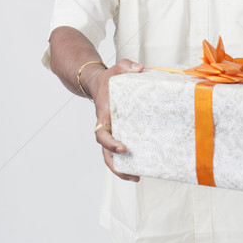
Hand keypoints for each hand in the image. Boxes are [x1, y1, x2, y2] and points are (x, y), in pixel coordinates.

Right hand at [90, 58, 143, 180]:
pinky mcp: (119, 132)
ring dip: (122, 168)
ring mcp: (112, 131)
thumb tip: (140, 68)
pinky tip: (141, 164)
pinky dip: (127, 159)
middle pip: (105, 153)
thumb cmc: (109, 77)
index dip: (110, 143)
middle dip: (116, 166)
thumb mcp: (117, 67)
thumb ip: (127, 65)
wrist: (101, 83)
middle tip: (133, 175)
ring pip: (111, 155)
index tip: (123, 148)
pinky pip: (120, 149)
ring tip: (137, 177)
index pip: (101, 135)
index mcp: (104, 115)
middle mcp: (106, 127)